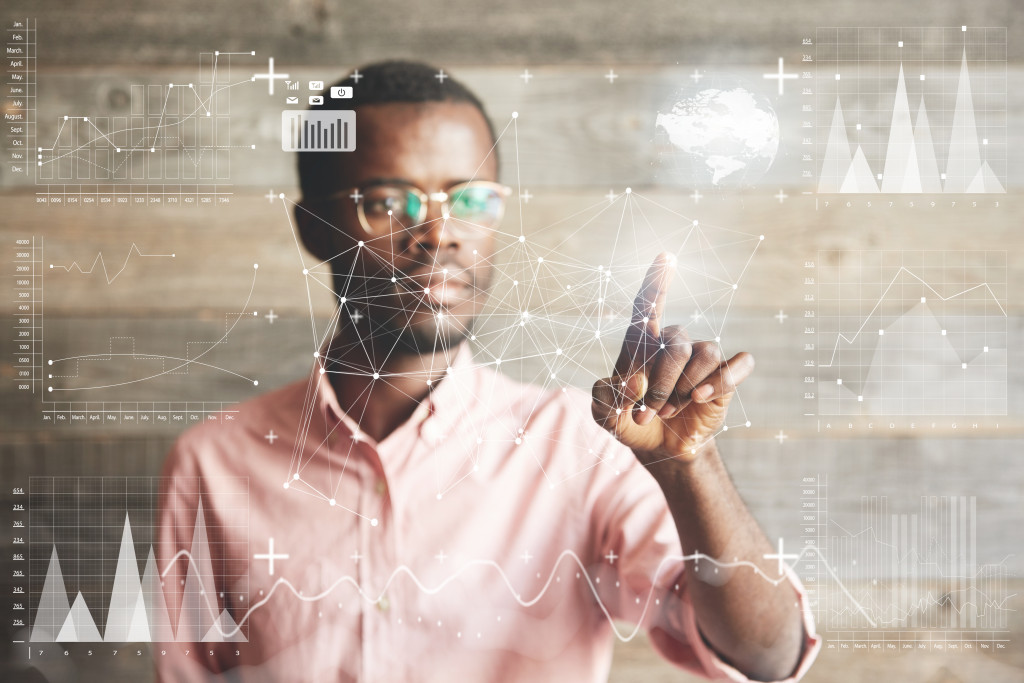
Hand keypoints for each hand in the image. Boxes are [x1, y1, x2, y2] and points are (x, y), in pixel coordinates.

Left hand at [591, 253, 754, 463]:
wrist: (660, 447)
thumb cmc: (630, 422)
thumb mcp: (605, 416)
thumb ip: (605, 398)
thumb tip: (633, 382)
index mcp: (641, 344)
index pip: (648, 305)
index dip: (656, 281)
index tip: (666, 256)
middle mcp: (673, 344)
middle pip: (676, 342)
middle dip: (662, 384)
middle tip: (649, 412)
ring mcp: (700, 359)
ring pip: (705, 351)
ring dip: (686, 388)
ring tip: (672, 410)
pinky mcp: (724, 377)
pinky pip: (738, 363)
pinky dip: (722, 380)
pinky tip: (701, 398)